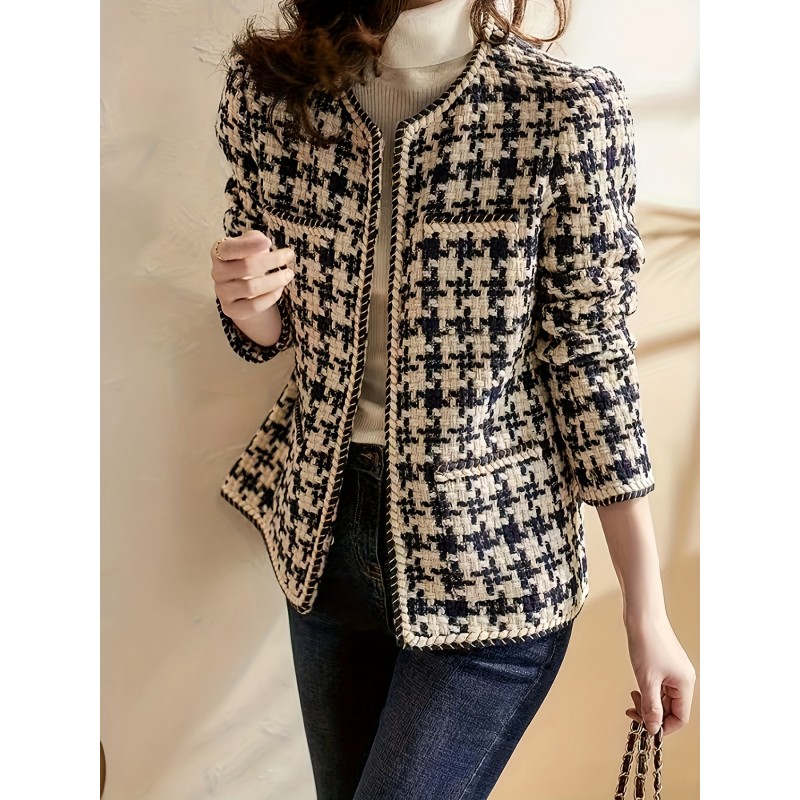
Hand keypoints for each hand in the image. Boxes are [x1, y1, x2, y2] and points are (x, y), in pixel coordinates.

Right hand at [211, 230, 295, 322]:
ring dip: (275, 280)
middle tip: (289, 255)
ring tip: (288, 274)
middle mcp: (217, 273)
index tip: (269, 242)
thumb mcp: (251, 246)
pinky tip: (279, 289)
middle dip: (272, 260)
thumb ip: (254, 239)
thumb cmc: (249, 263)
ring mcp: (223, 293)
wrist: (244, 292)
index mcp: (219, 253)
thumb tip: (263, 242)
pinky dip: (271, 296)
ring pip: (251, 288)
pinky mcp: (231, 310)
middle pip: (246, 267)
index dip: (248, 245)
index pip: (229, 248)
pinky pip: (254, 306)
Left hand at [624, 615, 695, 735]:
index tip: (645, 726)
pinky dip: (648, 690)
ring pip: (664, 697)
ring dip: (648, 701)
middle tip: (633, 709)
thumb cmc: (647, 642)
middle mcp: (683, 678)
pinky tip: (637, 687)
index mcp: (685, 684)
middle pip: (672, 708)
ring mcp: (675, 670)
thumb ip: (651, 706)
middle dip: (652, 712)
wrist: (642, 614)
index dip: (663, 726)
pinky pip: (660, 686)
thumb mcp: (647, 679)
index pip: (680, 718)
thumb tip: (654, 729)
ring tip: (633, 696)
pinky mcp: (665, 664)